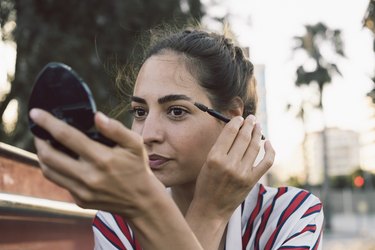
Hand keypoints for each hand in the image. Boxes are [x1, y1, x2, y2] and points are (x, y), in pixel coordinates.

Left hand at [30, 108, 164, 217]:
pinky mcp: (80, 200)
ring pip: (48, 171)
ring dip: (42, 155)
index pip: (67, 136)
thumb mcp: (135, 144)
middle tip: (38, 131)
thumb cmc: (137, 168)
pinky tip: (61, 161)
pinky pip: (60, 182)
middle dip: (39, 140)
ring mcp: (82, 191)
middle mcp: (89, 176)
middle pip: (49, 155)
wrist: (141, 200)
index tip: (35, 113)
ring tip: (45, 144)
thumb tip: (96, 116)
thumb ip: (116, 129)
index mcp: (102, 158)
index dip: (48, 122)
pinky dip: (55, 169)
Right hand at [189, 115, 274, 219]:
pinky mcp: (252, 180)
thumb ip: (220, 147)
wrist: (211, 208)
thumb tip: (234, 130)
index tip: (239, 118)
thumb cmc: (206, 184)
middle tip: (251, 118)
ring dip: (258, 133)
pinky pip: (266, 162)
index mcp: (214, 157)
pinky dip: (269, 150)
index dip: (236, 122)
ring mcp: (242, 173)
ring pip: (255, 146)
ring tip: (258, 126)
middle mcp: (229, 164)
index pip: (229, 132)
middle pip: (243, 137)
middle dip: (248, 124)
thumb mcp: (207, 163)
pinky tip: (268, 143)